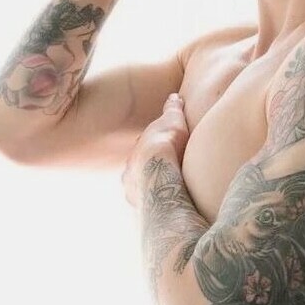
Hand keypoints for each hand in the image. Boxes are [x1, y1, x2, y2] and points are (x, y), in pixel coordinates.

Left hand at [121, 92, 190, 207]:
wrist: (157, 170)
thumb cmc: (165, 143)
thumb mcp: (173, 119)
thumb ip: (173, 108)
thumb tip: (174, 96)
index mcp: (137, 150)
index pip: (143, 150)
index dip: (152, 150)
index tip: (161, 151)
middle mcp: (130, 170)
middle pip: (138, 170)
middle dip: (147, 171)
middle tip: (160, 174)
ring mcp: (132, 188)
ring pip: (139, 188)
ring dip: (147, 190)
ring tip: (161, 195)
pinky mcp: (139, 205)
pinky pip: (145, 205)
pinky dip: (151, 205)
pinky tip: (161, 208)